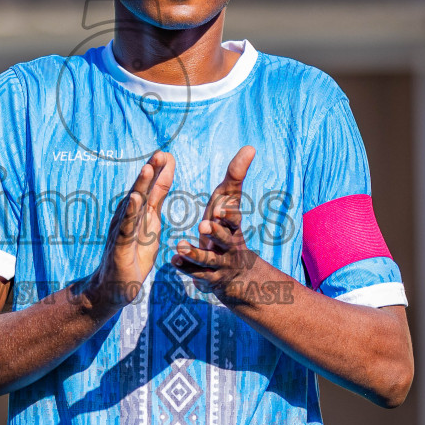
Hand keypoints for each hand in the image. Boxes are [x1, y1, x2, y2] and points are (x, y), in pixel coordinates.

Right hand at [78, 152, 174, 315]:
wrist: (112, 289)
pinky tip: (134, 200)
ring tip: (148, 168)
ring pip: (132, 205)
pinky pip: (125, 227)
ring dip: (140, 186)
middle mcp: (129, 218)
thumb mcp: (149, 230)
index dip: (161, 173)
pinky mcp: (118, 247)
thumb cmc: (131, 259)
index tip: (169, 155)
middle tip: (161, 153)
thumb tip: (161, 185)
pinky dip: (129, 213)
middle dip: (151, 171)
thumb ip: (153, 208)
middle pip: (142, 191)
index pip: (153, 190)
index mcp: (140, 215)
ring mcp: (122, 231)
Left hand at [172, 146, 264, 303]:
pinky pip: (196, 273)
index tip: (219, 209)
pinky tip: (173, 261)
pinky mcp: (208, 278)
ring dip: (195, 252)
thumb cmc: (227, 227)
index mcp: (234, 227)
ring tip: (180, 245)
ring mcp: (219, 264)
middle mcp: (229, 246)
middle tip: (203, 225)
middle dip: (216, 233)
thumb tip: (251, 147)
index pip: (234, 220)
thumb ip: (236, 176)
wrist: (237, 272)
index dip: (228, 215)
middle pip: (225, 240)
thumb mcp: (230, 202)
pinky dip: (186, 268)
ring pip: (208, 260)